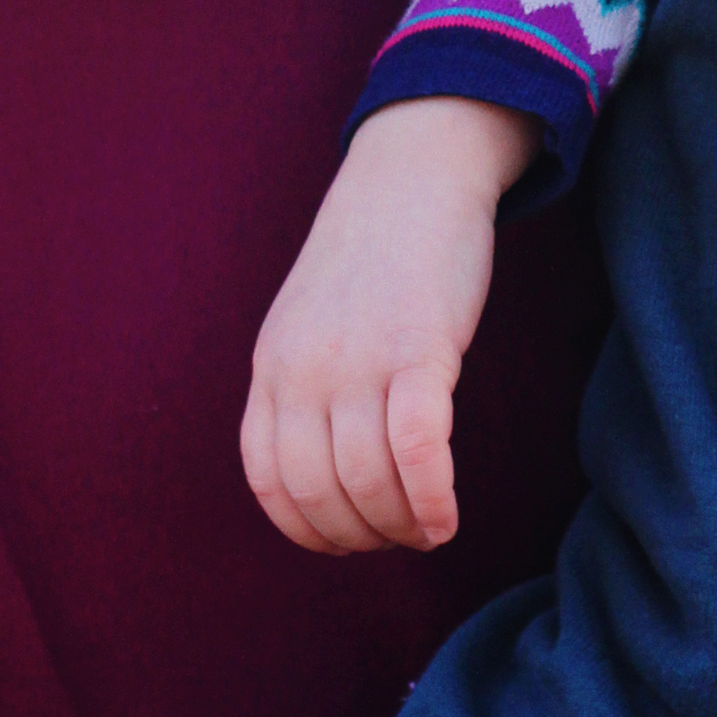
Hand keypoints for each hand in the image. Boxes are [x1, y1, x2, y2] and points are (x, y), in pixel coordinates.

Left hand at [242, 95, 540, 553]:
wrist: (413, 175)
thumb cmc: (372, 258)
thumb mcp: (309, 323)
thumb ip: (304, 389)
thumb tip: (326, 477)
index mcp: (271, 364)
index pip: (269, 481)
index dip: (307, 530)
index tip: (345, 542)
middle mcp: (304, 368)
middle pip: (319, 493)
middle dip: (361, 536)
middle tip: (398, 538)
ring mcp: (359, 359)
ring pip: (368, 484)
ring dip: (402, 526)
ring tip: (428, 527)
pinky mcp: (419, 348)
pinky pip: (417, 451)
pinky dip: (431, 500)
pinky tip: (447, 515)